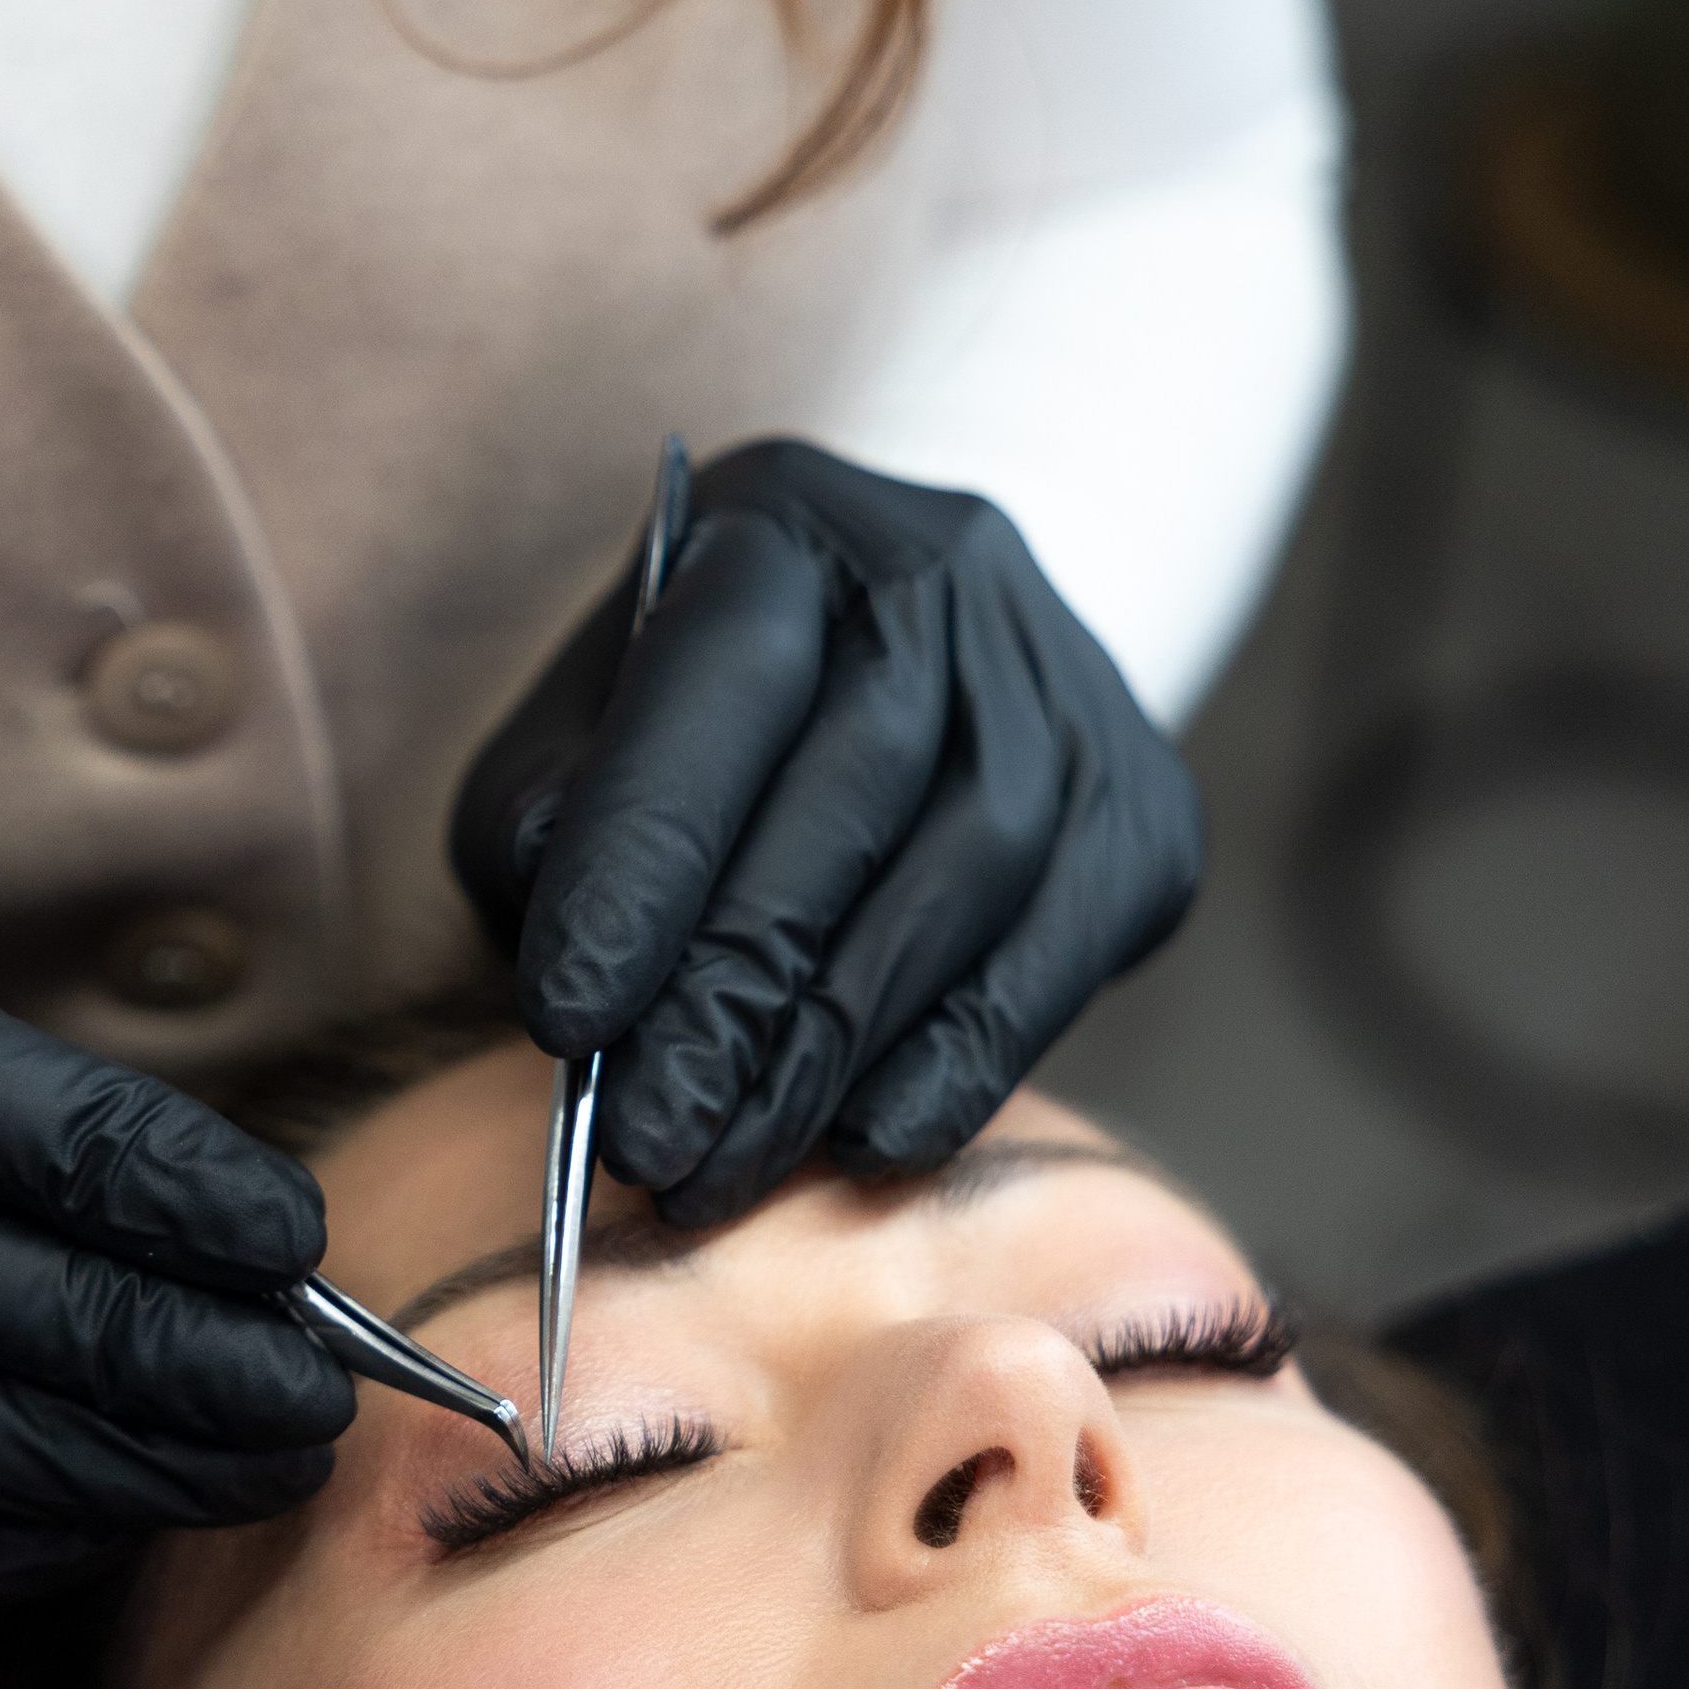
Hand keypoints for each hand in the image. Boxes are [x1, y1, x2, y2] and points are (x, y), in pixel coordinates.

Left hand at [450, 440, 1203, 1220]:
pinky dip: (963, 1057)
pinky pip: (1060, 946)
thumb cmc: (696, 728)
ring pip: (971, 871)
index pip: (717, 678)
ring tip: (729, 1164)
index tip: (566, 1025)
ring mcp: (1064, 679)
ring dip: (837, 1048)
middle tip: (648, 1142)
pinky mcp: (1142, 801)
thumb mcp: (579, 727)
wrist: (901, 672)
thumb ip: (546, 814)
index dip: (644, 859)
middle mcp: (940, 568)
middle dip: (735, 993)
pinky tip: (869, 1139)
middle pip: (851, 792)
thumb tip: (583, 970)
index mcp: (779, 524)